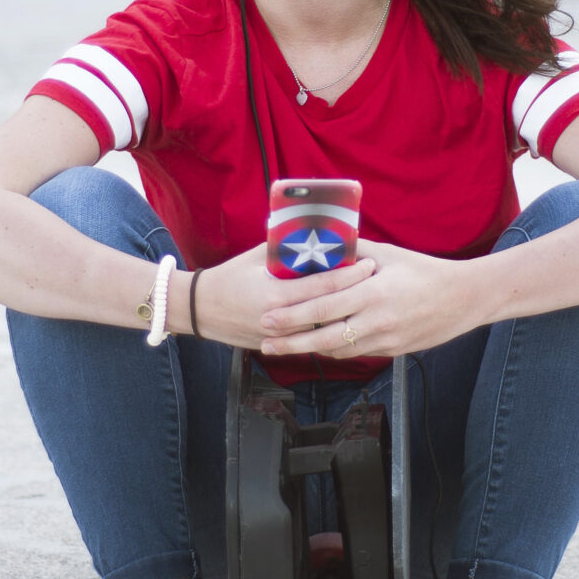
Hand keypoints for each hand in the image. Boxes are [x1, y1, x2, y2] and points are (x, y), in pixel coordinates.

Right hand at [190, 242, 376, 350]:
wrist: (201, 310)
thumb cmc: (228, 278)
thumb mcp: (256, 258)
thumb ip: (284, 249)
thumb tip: (311, 232)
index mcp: (277, 294)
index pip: (323, 284)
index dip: (349, 274)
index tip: (368, 264)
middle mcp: (282, 319)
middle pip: (329, 308)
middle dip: (355, 293)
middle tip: (376, 280)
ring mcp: (281, 336)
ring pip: (323, 329)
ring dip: (345, 314)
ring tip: (366, 299)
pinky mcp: (278, 345)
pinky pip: (309, 338)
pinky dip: (327, 328)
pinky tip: (343, 318)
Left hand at [257, 240, 483, 359]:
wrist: (464, 298)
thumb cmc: (425, 271)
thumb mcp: (389, 254)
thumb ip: (354, 253)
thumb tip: (323, 244)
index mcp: (373, 292)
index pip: (323, 307)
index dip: (292, 315)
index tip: (268, 316)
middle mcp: (377, 320)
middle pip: (323, 337)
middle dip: (290, 341)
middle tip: (264, 340)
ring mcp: (385, 339)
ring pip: (337, 351)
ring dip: (309, 350)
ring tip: (283, 346)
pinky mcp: (392, 351)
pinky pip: (356, 353)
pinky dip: (334, 350)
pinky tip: (319, 345)